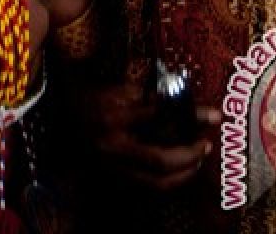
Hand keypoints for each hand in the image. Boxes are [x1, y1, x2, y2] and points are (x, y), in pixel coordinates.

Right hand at [90, 83, 219, 190]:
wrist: (61, 117)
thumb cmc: (92, 97)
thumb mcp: (117, 89)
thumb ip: (147, 96)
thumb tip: (183, 100)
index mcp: (114, 116)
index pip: (161, 117)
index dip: (190, 115)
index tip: (214, 115)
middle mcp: (114, 144)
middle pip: (161, 157)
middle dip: (190, 153)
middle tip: (207, 143)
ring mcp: (113, 164)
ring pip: (158, 179)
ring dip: (185, 171)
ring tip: (200, 158)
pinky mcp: (115, 175)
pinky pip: (150, 185)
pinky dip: (172, 181)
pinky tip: (184, 171)